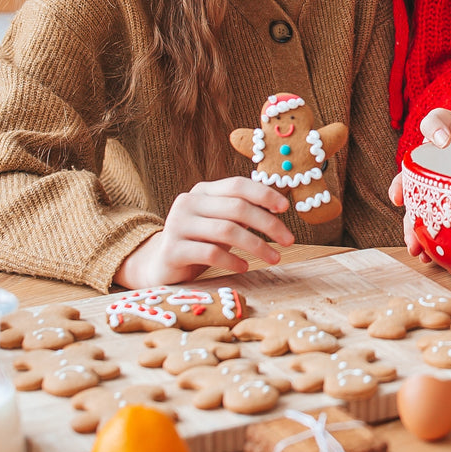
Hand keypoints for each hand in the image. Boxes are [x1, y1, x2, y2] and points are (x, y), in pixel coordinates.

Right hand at [114, 177, 293, 287]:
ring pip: (226, 230)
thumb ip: (242, 211)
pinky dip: (232, 260)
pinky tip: (244, 267)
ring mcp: (177, 225)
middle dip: (268, 224)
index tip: (286, 208)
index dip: (264, 194)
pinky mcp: (172, 250)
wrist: (161, 266)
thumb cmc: (200, 242)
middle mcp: (188, 203)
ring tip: (274, 258)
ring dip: (256, 245)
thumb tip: (280, 205)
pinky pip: (210, 253)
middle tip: (289, 240)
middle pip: (236, 208)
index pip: (237, 185)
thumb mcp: (221, 222)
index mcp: (202, 191)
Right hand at [388, 109, 450, 258]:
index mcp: (421, 168)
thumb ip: (436, 123)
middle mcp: (428, 187)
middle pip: (415, 210)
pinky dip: (443, 242)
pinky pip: (449, 227)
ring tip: (424, 257)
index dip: (399, 188)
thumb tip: (440, 141)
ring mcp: (443, 200)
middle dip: (410, 228)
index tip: (397, 199)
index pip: (405, 179)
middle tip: (412, 245)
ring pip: (430, 223)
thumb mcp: (445, 119)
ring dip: (424, 241)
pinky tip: (442, 256)